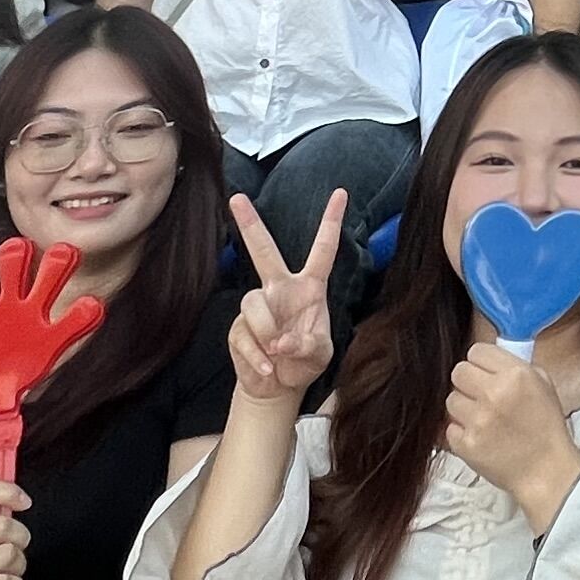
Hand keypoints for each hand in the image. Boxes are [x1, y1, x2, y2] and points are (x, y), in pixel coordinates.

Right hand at [223, 189, 344, 407]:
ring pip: (253, 303)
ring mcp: (257, 306)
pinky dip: (257, 357)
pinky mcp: (238, 328)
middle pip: (264, 250)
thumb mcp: (320, 354)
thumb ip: (307, 345)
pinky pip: (244, 335)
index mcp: (310, 288)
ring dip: (266, 332)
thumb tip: (281, 341)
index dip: (331, 222)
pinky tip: (267, 368)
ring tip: (277, 352)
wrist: (278, 388)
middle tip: (237, 197)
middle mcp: (281, 289)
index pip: (323, 250)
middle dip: (250, 224)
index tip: (341, 192)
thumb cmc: (304, 362)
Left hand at [443, 340, 579, 527]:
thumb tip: (489, 359)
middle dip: (468, 382)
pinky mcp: (466, 444)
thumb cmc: (547, 429)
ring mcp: (478, 420)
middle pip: (458, 372)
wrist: (547, 472)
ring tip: (482, 420)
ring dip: (463, 408)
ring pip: (451, 400)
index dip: (480, 363)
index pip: (476, 351)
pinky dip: (461, 433)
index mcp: (515, 375)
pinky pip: (450, 428)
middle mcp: (494, 393)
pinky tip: (480, 438)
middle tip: (480, 395)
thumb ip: (515, 367)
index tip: (484, 372)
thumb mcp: (543, 385)